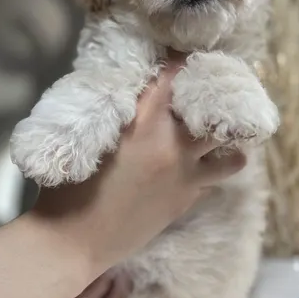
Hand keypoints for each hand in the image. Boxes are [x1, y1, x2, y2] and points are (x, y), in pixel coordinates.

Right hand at [27, 57, 245, 271]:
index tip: (184, 57)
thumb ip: (119, 113)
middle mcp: (174, 145)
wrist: (74, 241)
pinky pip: (212, 180)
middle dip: (216, 98)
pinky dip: (209, 170)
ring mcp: (185, 176)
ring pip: (230, 155)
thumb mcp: (91, 136)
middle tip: (213, 90)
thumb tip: (134, 93)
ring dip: (228, 143)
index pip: (175, 77)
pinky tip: (200, 167)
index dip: (182, 62)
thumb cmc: (68, 185)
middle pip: (215, 110)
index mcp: (144, 122)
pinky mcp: (186, 201)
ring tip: (223, 135)